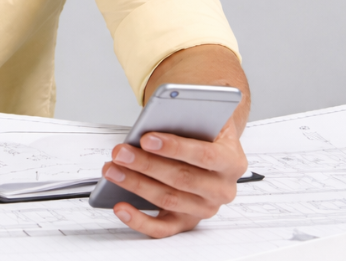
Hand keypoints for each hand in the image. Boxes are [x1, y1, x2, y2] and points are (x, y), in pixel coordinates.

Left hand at [102, 122, 247, 237]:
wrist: (211, 146)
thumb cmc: (203, 130)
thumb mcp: (204, 117)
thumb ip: (186, 118)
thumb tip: (154, 121)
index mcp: (232, 161)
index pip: (205, 155)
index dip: (175, 148)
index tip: (146, 138)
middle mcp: (222, 189)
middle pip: (181, 179)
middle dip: (146, 164)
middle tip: (120, 152)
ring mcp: (204, 208)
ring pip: (168, 199)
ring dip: (136, 184)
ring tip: (112, 169)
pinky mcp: (186, 221)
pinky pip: (162, 228)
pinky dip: (139, 220)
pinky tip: (120, 206)